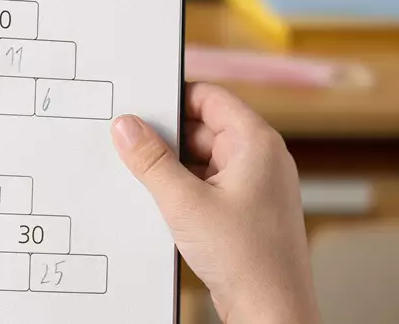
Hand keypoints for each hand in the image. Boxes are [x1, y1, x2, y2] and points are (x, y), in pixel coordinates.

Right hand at [111, 83, 317, 323]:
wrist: (271, 312)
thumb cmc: (247, 259)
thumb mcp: (184, 202)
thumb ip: (151, 160)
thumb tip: (126, 126)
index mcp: (257, 143)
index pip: (210, 97)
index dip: (173, 97)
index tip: (139, 104)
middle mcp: (260, 160)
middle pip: (203, 128)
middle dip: (167, 138)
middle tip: (130, 146)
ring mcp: (254, 187)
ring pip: (202, 159)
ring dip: (173, 168)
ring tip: (144, 180)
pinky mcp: (245, 212)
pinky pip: (208, 185)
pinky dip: (184, 190)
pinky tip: (161, 204)